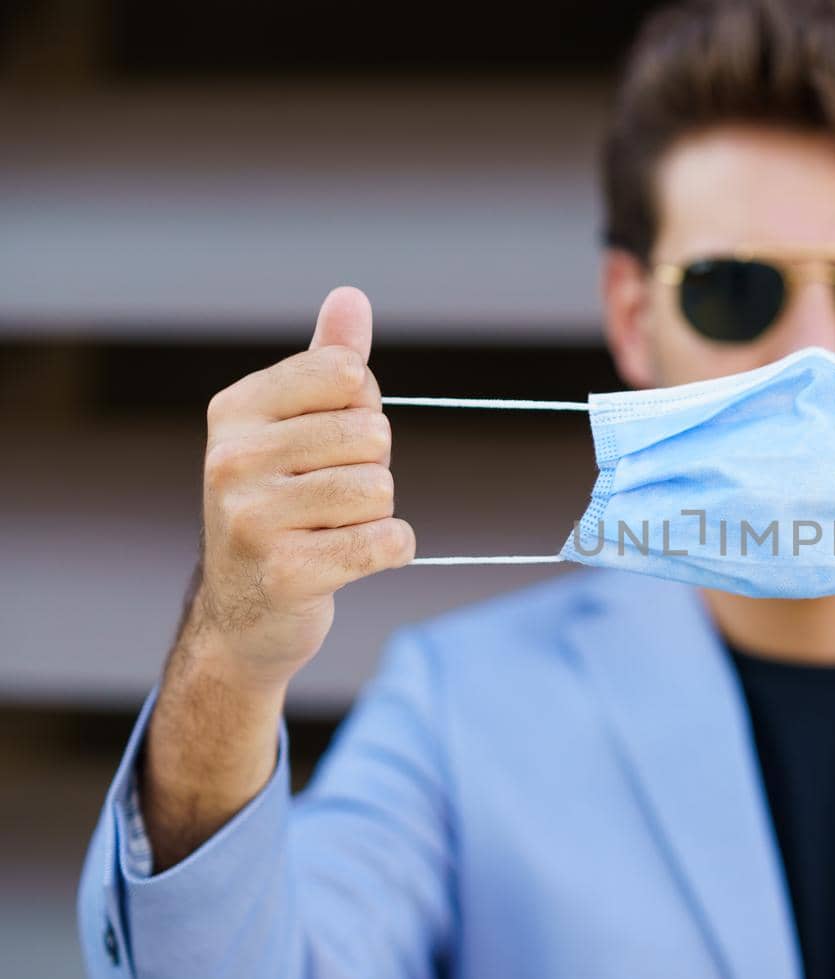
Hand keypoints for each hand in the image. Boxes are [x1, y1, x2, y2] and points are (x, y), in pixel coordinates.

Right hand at [188, 286, 414, 690]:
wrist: (242, 613)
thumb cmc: (280, 505)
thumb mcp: (292, 427)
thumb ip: (327, 362)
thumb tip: (351, 297)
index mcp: (236, 410)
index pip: (348, 373)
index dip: (362, 409)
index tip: (328, 443)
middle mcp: (233, 458)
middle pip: (373, 434)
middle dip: (371, 468)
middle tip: (328, 499)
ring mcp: (253, 519)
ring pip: (381, 490)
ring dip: (375, 515)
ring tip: (330, 530)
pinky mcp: (287, 574)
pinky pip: (388, 542)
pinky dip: (389, 552)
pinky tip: (348, 561)